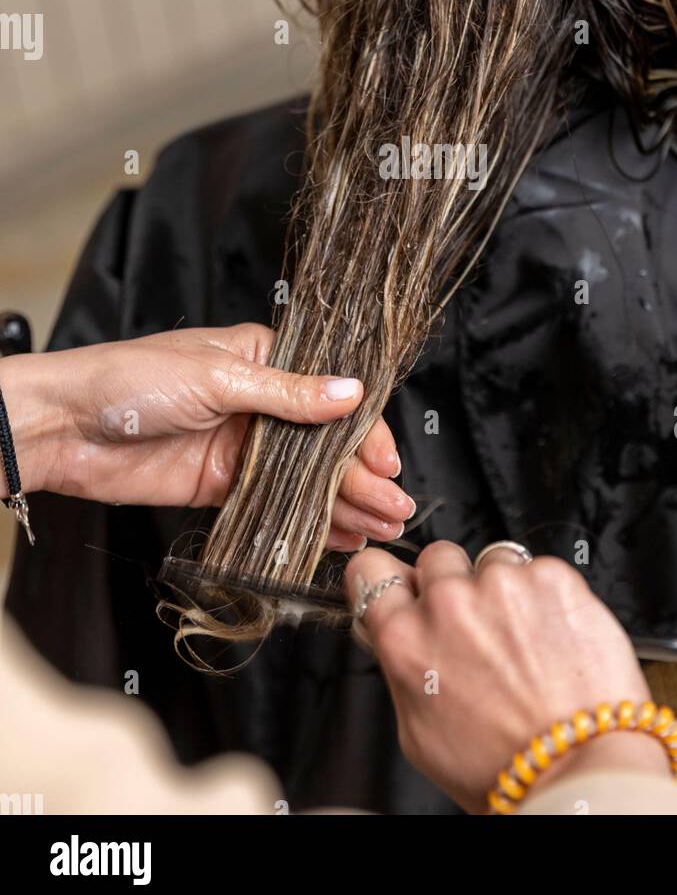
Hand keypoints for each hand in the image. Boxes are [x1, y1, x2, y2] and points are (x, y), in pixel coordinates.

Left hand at [0, 325, 412, 548]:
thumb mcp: (216, 376)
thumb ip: (288, 393)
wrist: (64, 428)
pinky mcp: (222, 484)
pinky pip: (275, 504)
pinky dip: (306, 522)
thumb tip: (352, 393)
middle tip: (394, 508)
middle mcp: (260, 399)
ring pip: (306, 478)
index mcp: (263, 356)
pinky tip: (338, 538)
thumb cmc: (131, 380)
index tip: (387, 464)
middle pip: (325, 441)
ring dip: (343, 503)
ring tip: (380, 528)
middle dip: (362, 476)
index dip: (364, 430)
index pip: (331, 393)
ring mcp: (242, 445)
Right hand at [344, 540, 667, 812]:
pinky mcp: (552, 578)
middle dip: (452, 585)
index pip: (371, 570)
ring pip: (493, 561)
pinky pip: (539, 570)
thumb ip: (401, 666)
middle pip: (437, 558)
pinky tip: (553, 639)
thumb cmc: (501, 764)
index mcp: (406, 638)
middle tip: (477, 629)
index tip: (403, 587)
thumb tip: (394, 630)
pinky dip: (546, 597)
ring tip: (524, 642)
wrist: (576, 768)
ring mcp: (503, 584)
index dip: (389, 580)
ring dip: (503, 590)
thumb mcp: (418, 732)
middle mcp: (449, 602)